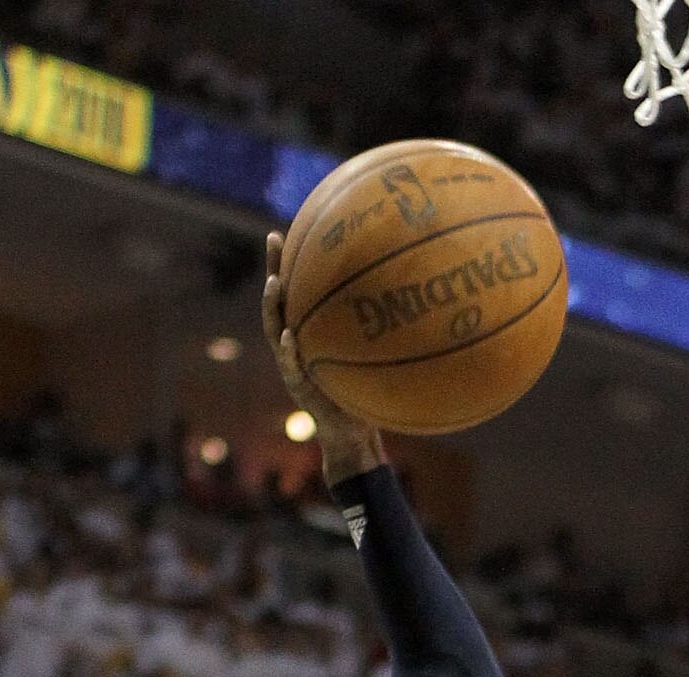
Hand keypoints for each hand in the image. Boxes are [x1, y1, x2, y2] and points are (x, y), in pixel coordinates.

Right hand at [261, 230, 382, 482]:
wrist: (354, 436)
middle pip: (280, 301)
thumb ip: (378, 332)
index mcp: (310, 332)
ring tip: (274, 284)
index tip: (295, 227)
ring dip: (273, 307)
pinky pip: (291, 368)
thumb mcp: (373, 357)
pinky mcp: (299, 389)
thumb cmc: (365, 393)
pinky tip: (287, 338)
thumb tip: (416, 301)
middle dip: (275, 268)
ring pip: (275, 331)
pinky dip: (288, 352)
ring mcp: (293, 366)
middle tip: (276, 239)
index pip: (300, 289)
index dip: (294, 260)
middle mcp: (296, 344)